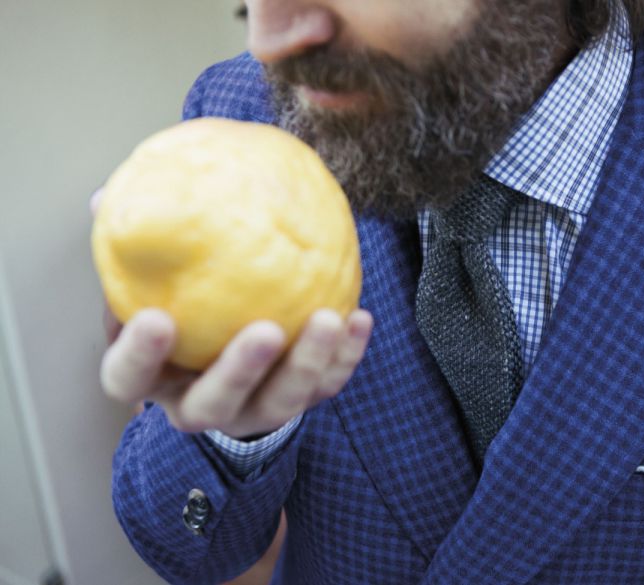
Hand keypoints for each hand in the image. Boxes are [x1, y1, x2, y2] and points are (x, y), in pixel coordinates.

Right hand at [92, 187, 372, 437]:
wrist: (228, 343)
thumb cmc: (181, 303)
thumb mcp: (151, 278)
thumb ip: (137, 245)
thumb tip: (107, 197)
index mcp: (152, 378)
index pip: (129, 379)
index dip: (139, 357)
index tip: (156, 320)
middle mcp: (200, 404)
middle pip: (214, 404)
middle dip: (240, 372)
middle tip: (265, 331)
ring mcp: (253, 410)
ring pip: (279, 403)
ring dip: (307, 363)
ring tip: (329, 319)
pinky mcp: (299, 401)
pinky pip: (326, 384)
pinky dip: (345, 355)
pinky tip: (358, 318)